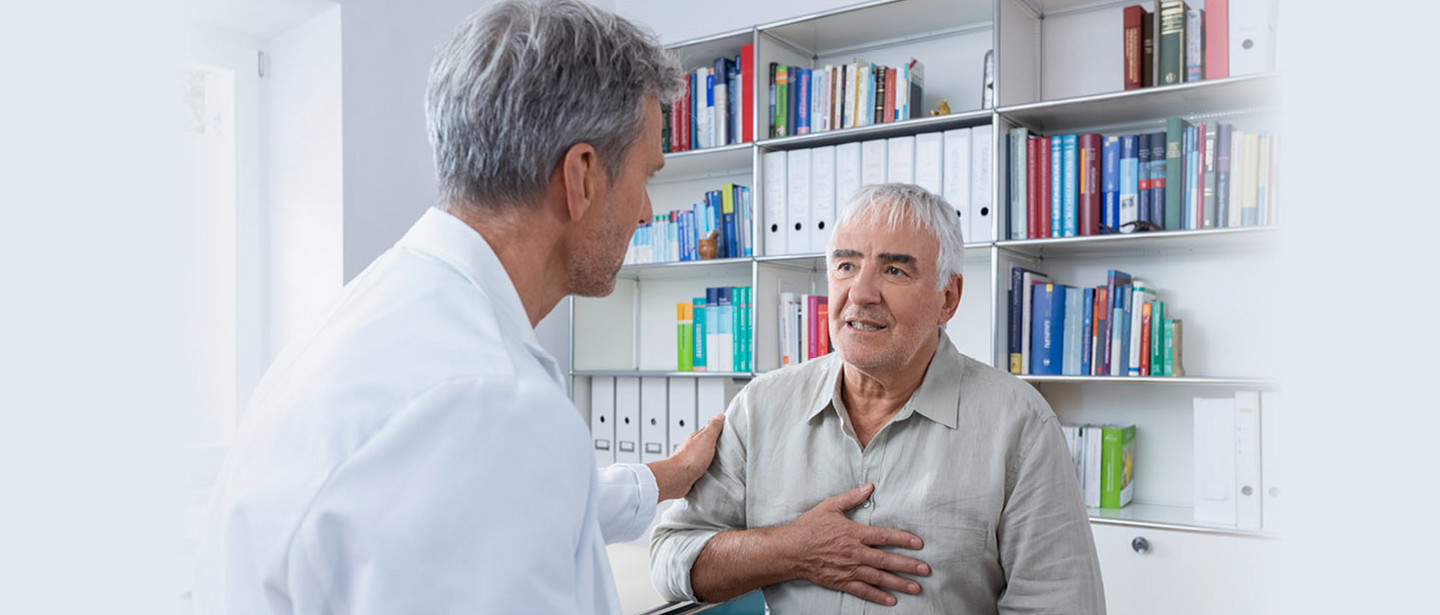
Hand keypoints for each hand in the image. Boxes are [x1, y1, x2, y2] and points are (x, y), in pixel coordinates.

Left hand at [647, 412, 723, 501]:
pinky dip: (706, 467)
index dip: (718, 429)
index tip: (727, 429)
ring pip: (703, 455)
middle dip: (715, 444)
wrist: (678, 478)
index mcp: (697, 437)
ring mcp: (691, 459)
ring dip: (711, 457)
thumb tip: (719, 416)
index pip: (709, 429)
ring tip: (721, 459)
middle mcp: (692, 447)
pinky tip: (711, 470)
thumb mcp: (706, 438)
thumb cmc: (690, 459)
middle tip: (726, 446)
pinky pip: (701, 467)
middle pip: (706, 443)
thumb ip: (713, 427)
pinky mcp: (690, 471)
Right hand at [782, 484, 929, 605]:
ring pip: (878, 578)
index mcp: (854, 533)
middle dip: (908, 565)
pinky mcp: (841, 582)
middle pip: (886, 560)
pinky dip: (878, 596)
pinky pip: (863, 591)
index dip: (903, 540)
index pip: (884, 537)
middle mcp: (854, 553)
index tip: (919, 544)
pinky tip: (891, 600)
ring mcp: (849, 569)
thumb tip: (869, 487)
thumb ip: (851, 497)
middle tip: (925, 570)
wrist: (791, 550)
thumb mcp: (829, 507)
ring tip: (915, 587)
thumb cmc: (809, 527)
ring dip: (899, 583)